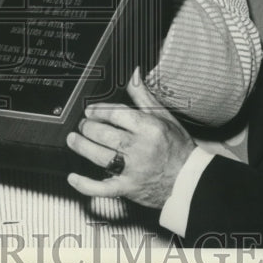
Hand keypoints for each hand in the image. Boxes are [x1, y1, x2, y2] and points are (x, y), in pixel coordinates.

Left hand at [66, 68, 194, 208]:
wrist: (189, 179)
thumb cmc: (177, 147)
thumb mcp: (164, 117)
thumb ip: (144, 96)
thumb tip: (134, 74)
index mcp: (149, 128)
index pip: (117, 114)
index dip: (99, 110)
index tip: (91, 110)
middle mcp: (140, 149)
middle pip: (105, 134)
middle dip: (88, 127)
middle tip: (82, 124)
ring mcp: (133, 170)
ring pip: (100, 156)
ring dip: (82, 147)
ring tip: (74, 139)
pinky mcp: (128, 188)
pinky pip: (103, 188)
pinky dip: (86, 184)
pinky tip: (74, 177)